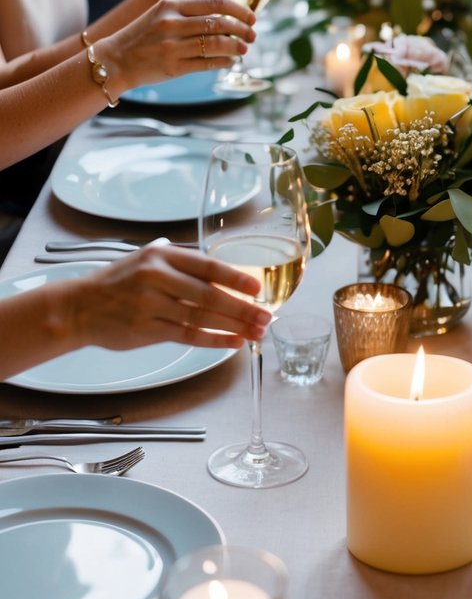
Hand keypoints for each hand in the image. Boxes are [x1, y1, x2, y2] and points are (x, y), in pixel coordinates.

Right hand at [68, 244, 271, 349]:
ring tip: (256, 332)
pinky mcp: (147, 330)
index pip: (206, 266)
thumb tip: (224, 275)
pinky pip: (188, 336)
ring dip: (233, 326)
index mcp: (161, 256)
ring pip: (201, 317)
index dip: (235, 277)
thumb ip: (181, 265)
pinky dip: (213, 339)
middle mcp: (156, 278)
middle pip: (208, 295)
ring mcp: (150, 305)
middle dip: (242, 307)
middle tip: (266, 316)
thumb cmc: (118, 283)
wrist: (78, 307)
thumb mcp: (146, 260)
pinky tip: (233, 342)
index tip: (257, 287)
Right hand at [96, 0, 255, 94]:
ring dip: (236, 47)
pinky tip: (231, 61)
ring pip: (215, 45)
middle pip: (219, 24)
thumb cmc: (143, 36)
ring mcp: (172, 46)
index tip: (252, 17)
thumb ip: (190, 13)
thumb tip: (227, 17)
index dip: (239, 10)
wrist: (115, 60)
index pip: (215, 2)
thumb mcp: (162, 14)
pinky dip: (224, 62)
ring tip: (244, 49)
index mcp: (171, 5)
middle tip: (253, 35)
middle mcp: (171, 23)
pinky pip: (207, 64)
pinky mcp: (173, 67)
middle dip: (242, 30)